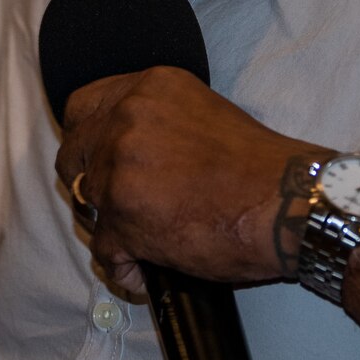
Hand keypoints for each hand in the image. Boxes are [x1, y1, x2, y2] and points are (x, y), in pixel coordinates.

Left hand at [53, 67, 321, 290]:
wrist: (287, 203)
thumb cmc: (258, 166)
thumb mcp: (200, 112)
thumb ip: (154, 122)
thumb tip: (124, 150)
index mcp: (147, 89)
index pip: (81, 107)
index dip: (86, 138)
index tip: (97, 157)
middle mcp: (126, 121)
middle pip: (73, 156)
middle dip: (89, 183)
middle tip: (116, 203)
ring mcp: (119, 170)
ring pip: (85, 204)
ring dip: (110, 227)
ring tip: (144, 241)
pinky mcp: (124, 218)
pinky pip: (104, 251)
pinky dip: (125, 268)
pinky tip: (146, 270)